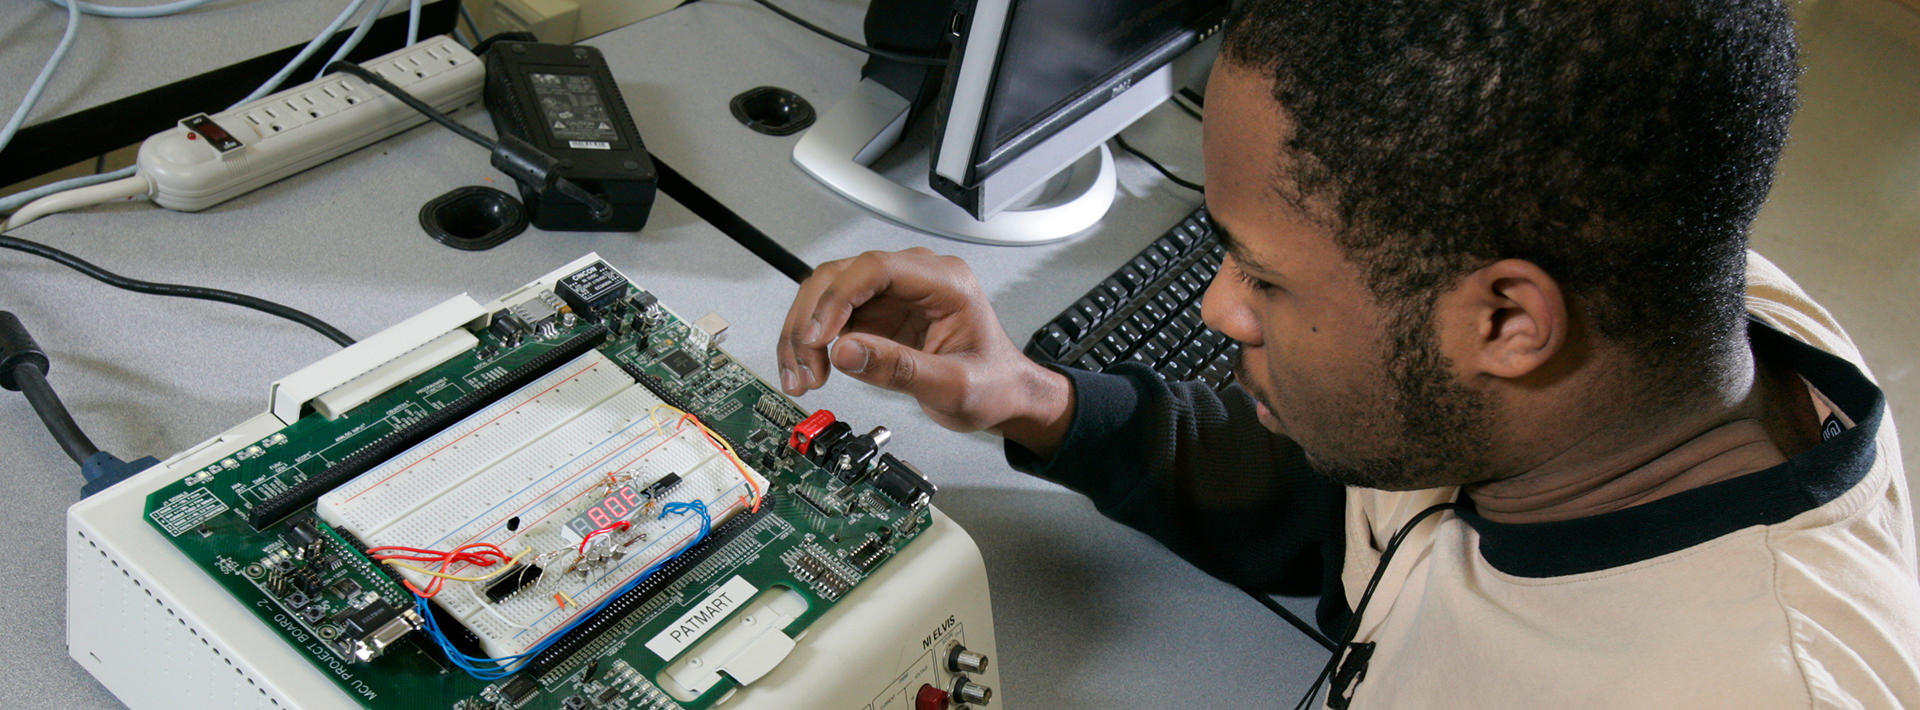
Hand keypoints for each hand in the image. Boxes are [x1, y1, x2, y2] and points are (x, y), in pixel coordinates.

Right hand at [777, 249, 1072, 454]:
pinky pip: (831, 318)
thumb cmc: (994, 384)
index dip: (838, 299)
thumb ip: (900, 369)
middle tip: (805, 365)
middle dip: (812, 322)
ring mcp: (894, 295)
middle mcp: (916, 279)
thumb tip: (846, 353)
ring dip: (804, 334)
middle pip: (841, 277)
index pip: (876, 268)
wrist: (1004, 395)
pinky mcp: (878, 315)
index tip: (820, 337)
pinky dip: (812, 344)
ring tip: (800, 375)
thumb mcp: (953, 386)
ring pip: (826, 294)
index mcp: (944, 282)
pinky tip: (807, 370)